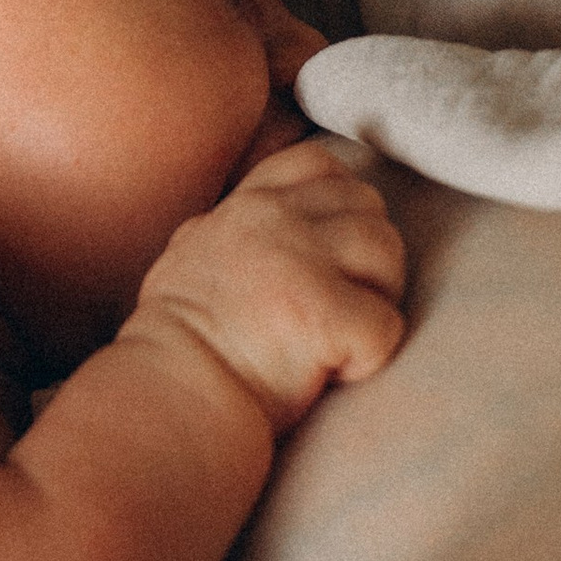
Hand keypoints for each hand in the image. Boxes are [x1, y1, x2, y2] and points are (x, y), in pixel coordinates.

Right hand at [129, 139, 405, 433]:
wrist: (172, 395)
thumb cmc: (180, 342)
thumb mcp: (191, 253)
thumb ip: (230, 226)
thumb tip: (238, 215)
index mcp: (249, 206)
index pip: (321, 165)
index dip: (344, 204)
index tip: (331, 253)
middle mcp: (277, 219)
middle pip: (368, 207)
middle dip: (368, 257)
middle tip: (340, 305)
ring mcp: (303, 261)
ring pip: (388, 252)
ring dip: (377, 298)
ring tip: (339, 336)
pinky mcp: (325, 313)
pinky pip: (387, 324)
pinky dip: (369, 357)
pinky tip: (333, 373)